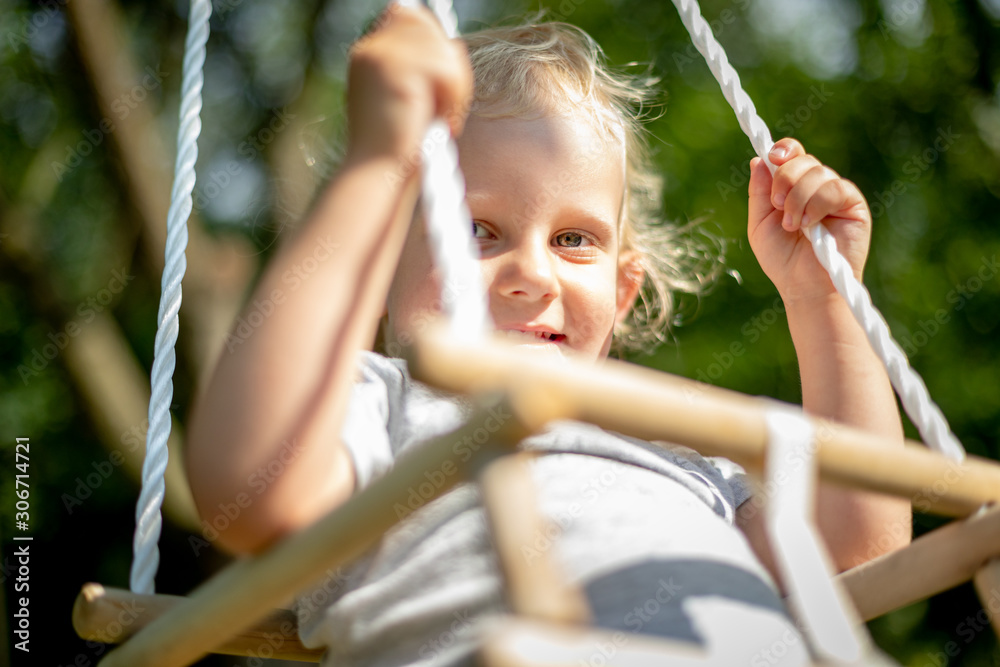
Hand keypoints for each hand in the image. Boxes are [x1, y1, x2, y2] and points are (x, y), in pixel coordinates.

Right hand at [346, 4, 472, 162]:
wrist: (378, 178)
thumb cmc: (396, 151)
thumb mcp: (407, 100)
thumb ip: (420, 68)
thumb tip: (453, 42)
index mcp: (369, 53)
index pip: (412, 18)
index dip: (435, 45)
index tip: (441, 84)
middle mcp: (371, 48)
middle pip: (433, 29)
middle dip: (450, 70)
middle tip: (445, 111)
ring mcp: (382, 56)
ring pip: (445, 49)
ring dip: (455, 90)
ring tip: (441, 120)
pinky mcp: (399, 71)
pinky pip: (448, 71)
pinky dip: (454, 101)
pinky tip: (441, 123)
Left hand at [747, 138, 871, 304]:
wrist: (805, 286)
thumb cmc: (782, 260)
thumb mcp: (760, 224)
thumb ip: (759, 192)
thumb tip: (759, 159)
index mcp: (793, 187)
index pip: (792, 154)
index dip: (783, 150)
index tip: (773, 159)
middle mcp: (815, 186)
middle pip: (802, 159)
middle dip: (784, 179)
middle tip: (779, 207)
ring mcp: (835, 194)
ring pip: (817, 172)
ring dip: (798, 198)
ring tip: (794, 226)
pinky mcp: (853, 204)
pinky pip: (835, 187)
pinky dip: (817, 204)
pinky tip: (810, 225)